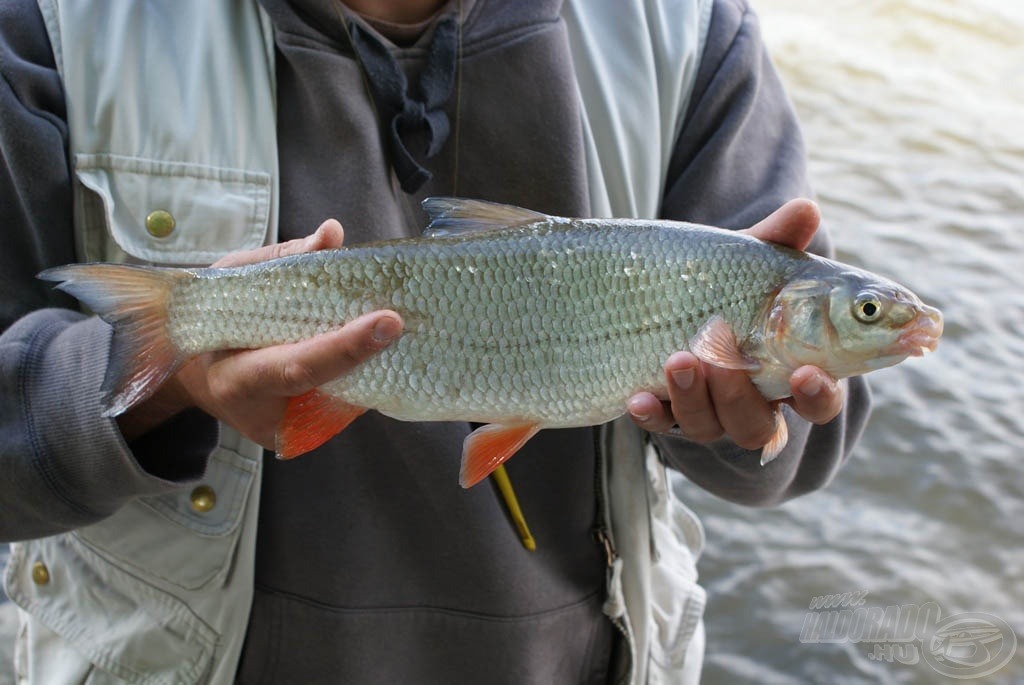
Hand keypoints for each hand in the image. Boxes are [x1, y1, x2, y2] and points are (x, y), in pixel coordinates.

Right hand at [117, 220, 402, 447]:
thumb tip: (332, 233)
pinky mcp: (305, 435)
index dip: (345, 346)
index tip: (388, 321)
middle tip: (404, 319)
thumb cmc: (214, 318)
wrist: (197, 374)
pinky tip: (375, 347)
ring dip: (374, 363)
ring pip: (346, 397)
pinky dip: (360, 374)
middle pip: (332, 386)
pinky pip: (343, 402)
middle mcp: (265, 415)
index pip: (299, 367)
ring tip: (390, 327)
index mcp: (236, 379)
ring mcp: (289, 432)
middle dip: (373, 352)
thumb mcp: (235, 280)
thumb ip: (283, 259)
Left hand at [626, 200, 844, 450]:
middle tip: (723, 361)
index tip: (805, 374)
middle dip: (739, 396)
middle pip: (758, 425)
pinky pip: (661, 424)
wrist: (670, 294)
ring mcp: (709, 411)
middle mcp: (753, 402)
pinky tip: (638, 398)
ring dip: (694, 398)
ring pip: (710, 427)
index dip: (819, 394)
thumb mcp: (750, 263)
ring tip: (678, 359)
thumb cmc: (731, 285)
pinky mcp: (668, 411)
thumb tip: (806, 210)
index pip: (821, 400)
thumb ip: (778, 242)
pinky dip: (652, 414)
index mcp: (792, 370)